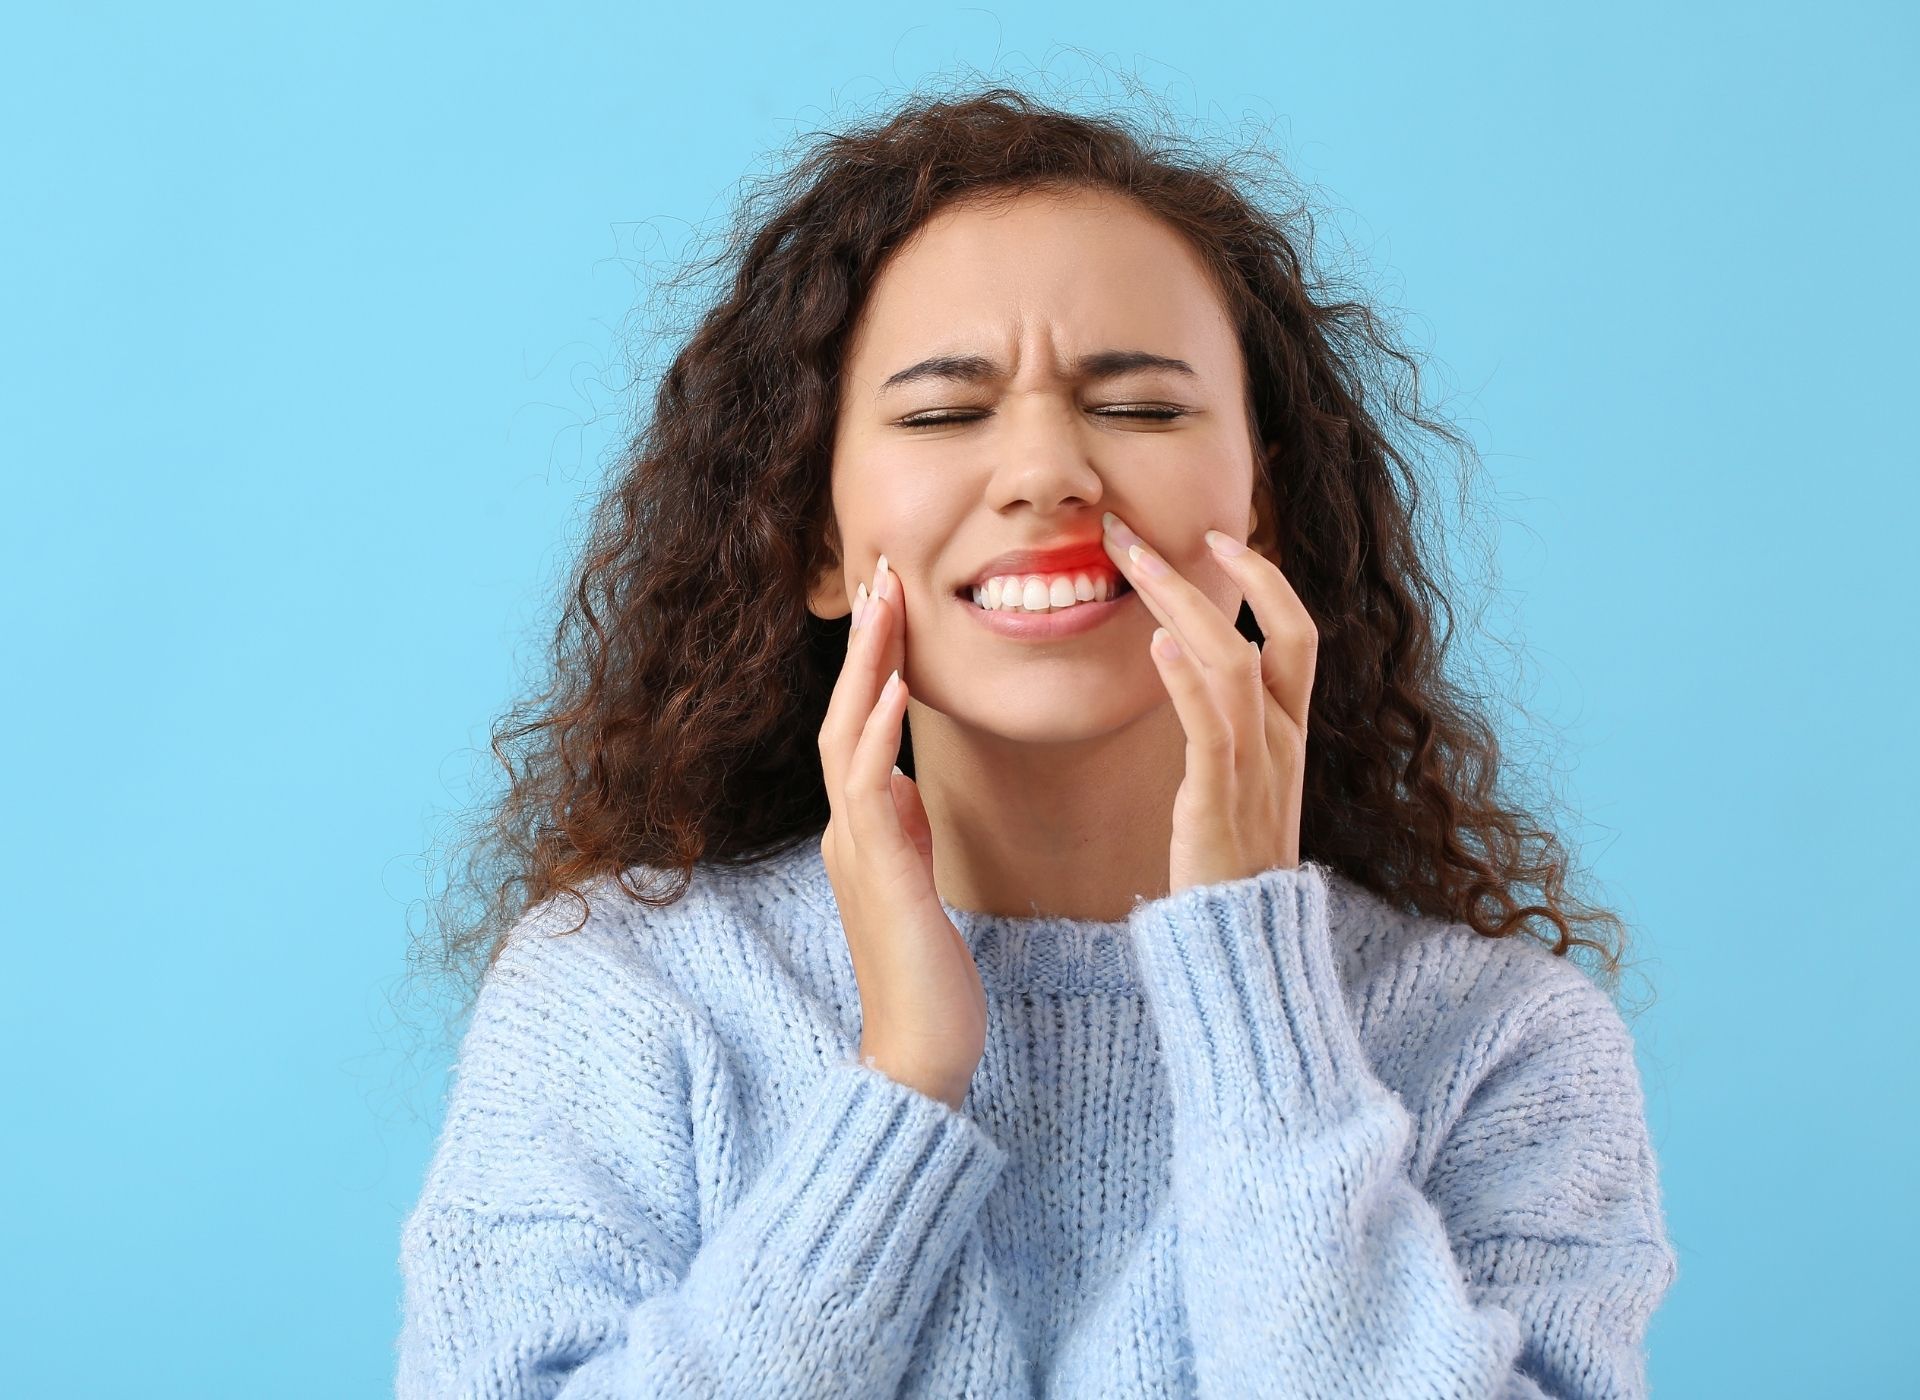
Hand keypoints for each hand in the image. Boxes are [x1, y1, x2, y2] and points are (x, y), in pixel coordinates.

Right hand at [815, 552, 987, 1111]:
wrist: (921, 1055)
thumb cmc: (930, 977)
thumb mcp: (919, 885)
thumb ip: (904, 831)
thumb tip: (900, 783)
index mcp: (863, 828)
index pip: (860, 724)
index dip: (874, 660)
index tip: (895, 600)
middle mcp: (849, 830)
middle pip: (843, 712)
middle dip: (865, 641)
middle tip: (883, 569)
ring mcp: (855, 850)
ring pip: (845, 736)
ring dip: (866, 666)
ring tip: (886, 601)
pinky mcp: (877, 876)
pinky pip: (867, 791)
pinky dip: (877, 735)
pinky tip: (894, 691)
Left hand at [1100, 510, 1316, 896]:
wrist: (1245, 945)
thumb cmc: (1230, 865)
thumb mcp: (1240, 786)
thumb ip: (1226, 731)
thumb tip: (1189, 676)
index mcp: (1292, 734)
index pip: (1298, 634)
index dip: (1266, 579)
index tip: (1219, 536)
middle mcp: (1284, 742)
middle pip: (1274, 632)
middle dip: (1215, 572)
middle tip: (1140, 533)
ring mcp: (1258, 769)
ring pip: (1236, 665)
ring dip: (1183, 606)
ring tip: (1133, 564)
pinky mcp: (1218, 800)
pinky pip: (1211, 727)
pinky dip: (1185, 679)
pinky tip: (1155, 640)